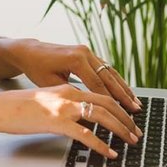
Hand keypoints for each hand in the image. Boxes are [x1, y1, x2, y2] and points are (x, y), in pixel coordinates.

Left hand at [0, 38, 141, 113]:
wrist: (29, 50)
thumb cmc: (37, 68)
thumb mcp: (51, 84)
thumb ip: (71, 93)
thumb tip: (88, 109)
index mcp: (76, 59)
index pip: (98, 85)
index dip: (111, 102)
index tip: (122, 116)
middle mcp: (84, 52)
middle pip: (109, 78)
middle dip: (124, 96)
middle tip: (137, 111)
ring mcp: (87, 51)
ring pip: (111, 72)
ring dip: (124, 88)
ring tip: (136, 103)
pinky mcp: (87, 53)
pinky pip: (106, 69)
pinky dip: (116, 81)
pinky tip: (125, 92)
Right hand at [0, 83, 139, 158]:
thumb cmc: (19, 108)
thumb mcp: (47, 101)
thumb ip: (65, 106)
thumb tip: (82, 120)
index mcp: (67, 88)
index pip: (101, 94)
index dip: (119, 107)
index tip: (130, 118)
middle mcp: (68, 94)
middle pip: (106, 103)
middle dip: (126, 118)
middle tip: (137, 132)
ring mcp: (62, 107)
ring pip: (100, 115)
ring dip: (119, 129)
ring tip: (129, 141)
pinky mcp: (55, 122)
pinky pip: (84, 134)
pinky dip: (100, 144)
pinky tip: (108, 152)